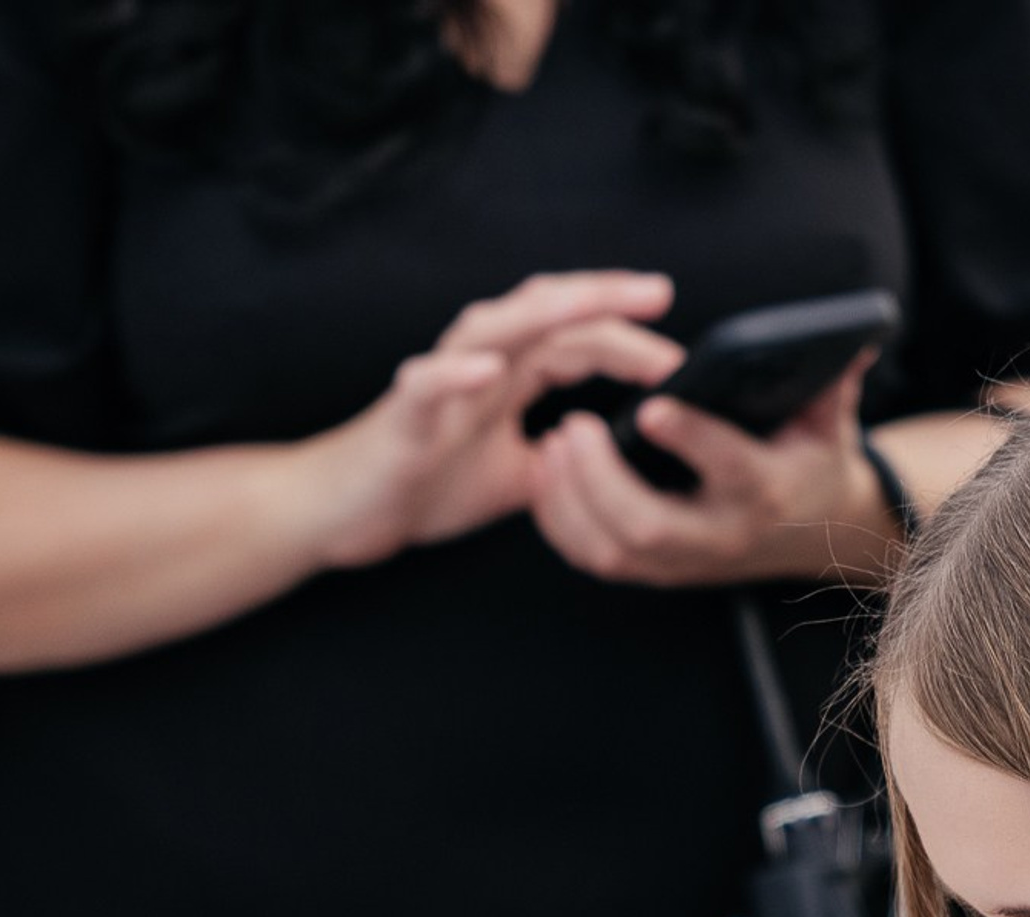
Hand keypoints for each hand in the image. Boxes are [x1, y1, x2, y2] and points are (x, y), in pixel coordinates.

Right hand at [284, 272, 682, 568]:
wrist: (350, 508)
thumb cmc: (425, 481)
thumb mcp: (518, 476)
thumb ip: (564, 458)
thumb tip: (616, 461)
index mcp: (510, 374)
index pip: (578, 338)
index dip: (628, 339)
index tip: (679, 355)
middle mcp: (480, 362)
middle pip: (548, 313)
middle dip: (604, 301)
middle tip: (659, 295)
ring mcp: (442, 380)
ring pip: (496, 327)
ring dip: (545, 312)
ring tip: (591, 302)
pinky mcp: (405, 411)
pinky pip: (429, 382)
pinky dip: (458, 373)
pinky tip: (491, 370)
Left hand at [527, 350, 897, 586]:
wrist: (814, 533)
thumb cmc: (812, 460)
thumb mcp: (829, 421)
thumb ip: (833, 381)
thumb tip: (858, 337)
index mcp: (764, 490)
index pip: (729, 469)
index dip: (691, 440)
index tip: (652, 406)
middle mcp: (721, 536)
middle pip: (650, 527)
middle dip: (602, 480)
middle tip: (572, 425)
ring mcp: (685, 563)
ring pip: (614, 551)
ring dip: (572, 503)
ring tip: (551, 446)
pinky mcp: (658, 570)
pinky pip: (597, 560)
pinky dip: (563, 524)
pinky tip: (545, 478)